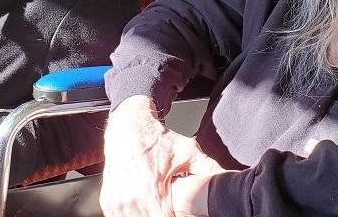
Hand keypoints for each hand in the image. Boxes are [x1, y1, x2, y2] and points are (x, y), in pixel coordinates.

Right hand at [99, 96, 222, 216]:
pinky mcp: (109, 202)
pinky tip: (146, 208)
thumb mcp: (188, 152)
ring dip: (148, 216)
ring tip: (159, 206)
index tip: (183, 214)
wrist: (128, 128)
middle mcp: (132, 200)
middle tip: (171, 208)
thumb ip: (208, 170)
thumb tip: (228, 180)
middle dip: (164, 216)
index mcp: (153, 192)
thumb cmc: (157, 141)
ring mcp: (118, 203)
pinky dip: (134, 216)